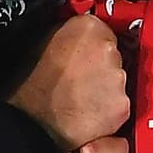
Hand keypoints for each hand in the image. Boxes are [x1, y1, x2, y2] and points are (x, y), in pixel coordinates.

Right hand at [6, 13, 131, 149]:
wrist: (31, 124)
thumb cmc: (30, 87)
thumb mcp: (40, 44)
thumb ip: (67, 35)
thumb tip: (74, 37)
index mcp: (86, 27)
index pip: (101, 30)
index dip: (91, 45)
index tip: (83, 55)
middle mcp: (107, 49)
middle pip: (113, 54)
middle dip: (100, 66)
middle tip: (77, 79)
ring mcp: (117, 78)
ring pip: (117, 80)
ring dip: (104, 87)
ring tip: (78, 97)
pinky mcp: (122, 105)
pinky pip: (119, 104)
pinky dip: (107, 109)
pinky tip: (86, 112)